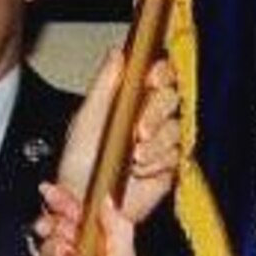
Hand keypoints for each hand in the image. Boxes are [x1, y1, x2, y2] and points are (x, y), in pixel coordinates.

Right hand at [31, 183, 149, 255]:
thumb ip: (118, 229)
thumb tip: (108, 200)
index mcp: (102, 246)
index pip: (80, 216)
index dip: (66, 201)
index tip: (53, 191)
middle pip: (58, 227)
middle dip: (57, 223)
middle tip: (61, 226)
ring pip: (47, 245)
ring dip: (58, 249)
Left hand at [57, 49, 180, 226]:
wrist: (84, 203)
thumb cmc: (79, 164)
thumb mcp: (86, 119)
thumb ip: (104, 85)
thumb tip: (118, 52)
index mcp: (129, 100)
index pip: (157, 73)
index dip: (160, 72)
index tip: (152, 79)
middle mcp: (148, 117)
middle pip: (172, 97)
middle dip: (156, 113)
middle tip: (138, 131)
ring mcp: (160, 141)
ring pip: (176, 128)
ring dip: (155, 143)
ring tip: (133, 157)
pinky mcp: (168, 165)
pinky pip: (176, 155)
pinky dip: (158, 162)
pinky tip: (140, 170)